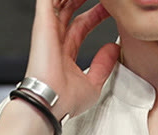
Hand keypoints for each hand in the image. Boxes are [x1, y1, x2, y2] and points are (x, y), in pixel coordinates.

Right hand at [25, 0, 120, 120]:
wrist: (52, 101)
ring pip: (60, 0)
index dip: (96, 15)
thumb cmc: (67, 101)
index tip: (109, 10)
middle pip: (70, 8)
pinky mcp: (43, 22)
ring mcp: (49, 30)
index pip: (82, 25)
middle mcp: (56, 39)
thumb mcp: (93, 84)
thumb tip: (114, 48)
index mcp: (66, 53)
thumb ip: (103, 65)